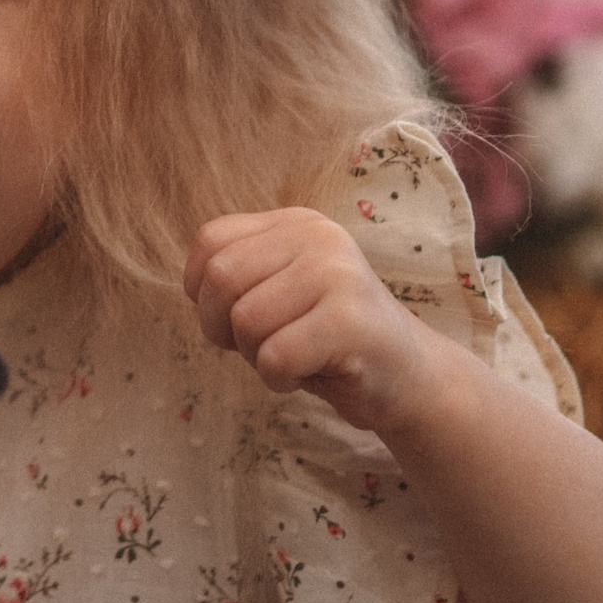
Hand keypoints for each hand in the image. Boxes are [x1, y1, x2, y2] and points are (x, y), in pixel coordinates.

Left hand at [183, 206, 434, 440]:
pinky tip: (310, 374)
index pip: (210, 240)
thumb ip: (239, 274)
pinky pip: (275, 356)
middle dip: (222, 327)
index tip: (232, 317)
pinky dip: (279, 379)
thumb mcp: (280, 290)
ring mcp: (337, 275)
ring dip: (256, 356)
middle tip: (260, 346)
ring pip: (245, 320)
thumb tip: (194, 285)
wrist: (408, 376)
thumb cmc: (326, 339)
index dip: (201, 290)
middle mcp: (318, 237)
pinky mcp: (349, 322)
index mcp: (296, 223)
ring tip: (294, 357)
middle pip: (220, 277)